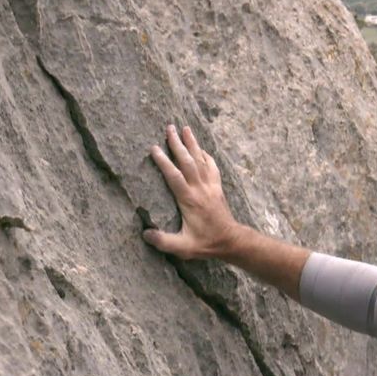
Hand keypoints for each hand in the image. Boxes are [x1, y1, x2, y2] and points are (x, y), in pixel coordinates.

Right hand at [143, 125, 241, 259]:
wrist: (231, 240)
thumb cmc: (206, 243)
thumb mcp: (183, 248)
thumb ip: (164, 241)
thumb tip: (145, 233)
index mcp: (189, 200)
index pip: (174, 176)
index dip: (164, 162)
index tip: (154, 148)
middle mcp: (200, 189)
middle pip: (188, 161)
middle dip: (178, 144)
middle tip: (169, 127)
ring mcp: (211, 187)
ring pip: (201, 160)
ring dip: (192, 144)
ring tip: (185, 128)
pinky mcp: (217, 188)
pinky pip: (212, 167)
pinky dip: (206, 156)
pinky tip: (201, 149)